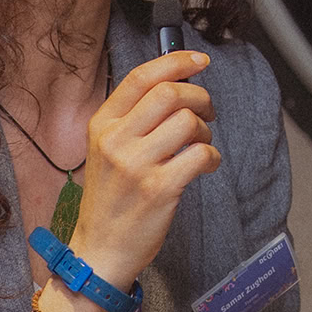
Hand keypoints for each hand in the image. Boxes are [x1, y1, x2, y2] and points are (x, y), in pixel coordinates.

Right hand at [69, 49, 219, 288]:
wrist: (100, 249)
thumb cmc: (111, 198)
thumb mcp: (107, 150)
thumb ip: (134, 117)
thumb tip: (176, 83)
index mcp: (102, 125)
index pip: (140, 77)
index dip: (176, 62)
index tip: (200, 61)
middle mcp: (116, 141)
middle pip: (170, 93)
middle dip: (199, 97)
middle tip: (207, 111)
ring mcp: (136, 165)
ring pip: (188, 122)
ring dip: (206, 129)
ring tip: (200, 144)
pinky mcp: (159, 189)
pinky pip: (200, 154)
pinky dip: (212, 157)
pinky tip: (205, 165)